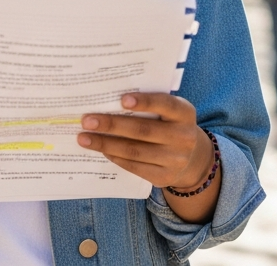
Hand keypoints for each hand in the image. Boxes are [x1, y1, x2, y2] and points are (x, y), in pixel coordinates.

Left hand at [78, 93, 212, 189]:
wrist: (193, 159)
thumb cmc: (171, 125)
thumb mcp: (171, 112)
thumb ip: (151, 106)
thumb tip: (109, 101)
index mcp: (185, 113)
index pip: (165, 104)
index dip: (145, 102)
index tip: (122, 99)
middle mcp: (183, 136)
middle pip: (143, 130)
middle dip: (112, 125)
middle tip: (87, 120)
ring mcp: (174, 159)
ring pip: (134, 151)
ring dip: (105, 143)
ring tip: (84, 137)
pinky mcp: (163, 177)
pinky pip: (134, 166)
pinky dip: (115, 156)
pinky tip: (100, 149)